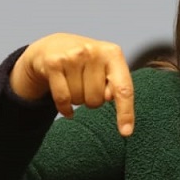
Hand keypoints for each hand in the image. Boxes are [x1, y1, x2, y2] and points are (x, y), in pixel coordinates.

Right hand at [11, 33, 134, 135]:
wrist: (53, 47)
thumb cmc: (86, 63)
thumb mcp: (106, 68)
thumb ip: (115, 84)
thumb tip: (110, 96)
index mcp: (113, 53)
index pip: (123, 89)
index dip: (125, 112)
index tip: (126, 133)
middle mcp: (93, 51)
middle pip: (97, 99)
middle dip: (92, 100)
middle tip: (86, 86)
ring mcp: (72, 56)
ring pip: (79, 100)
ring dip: (77, 99)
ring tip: (74, 84)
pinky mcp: (53, 63)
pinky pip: (63, 99)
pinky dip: (65, 108)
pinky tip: (66, 106)